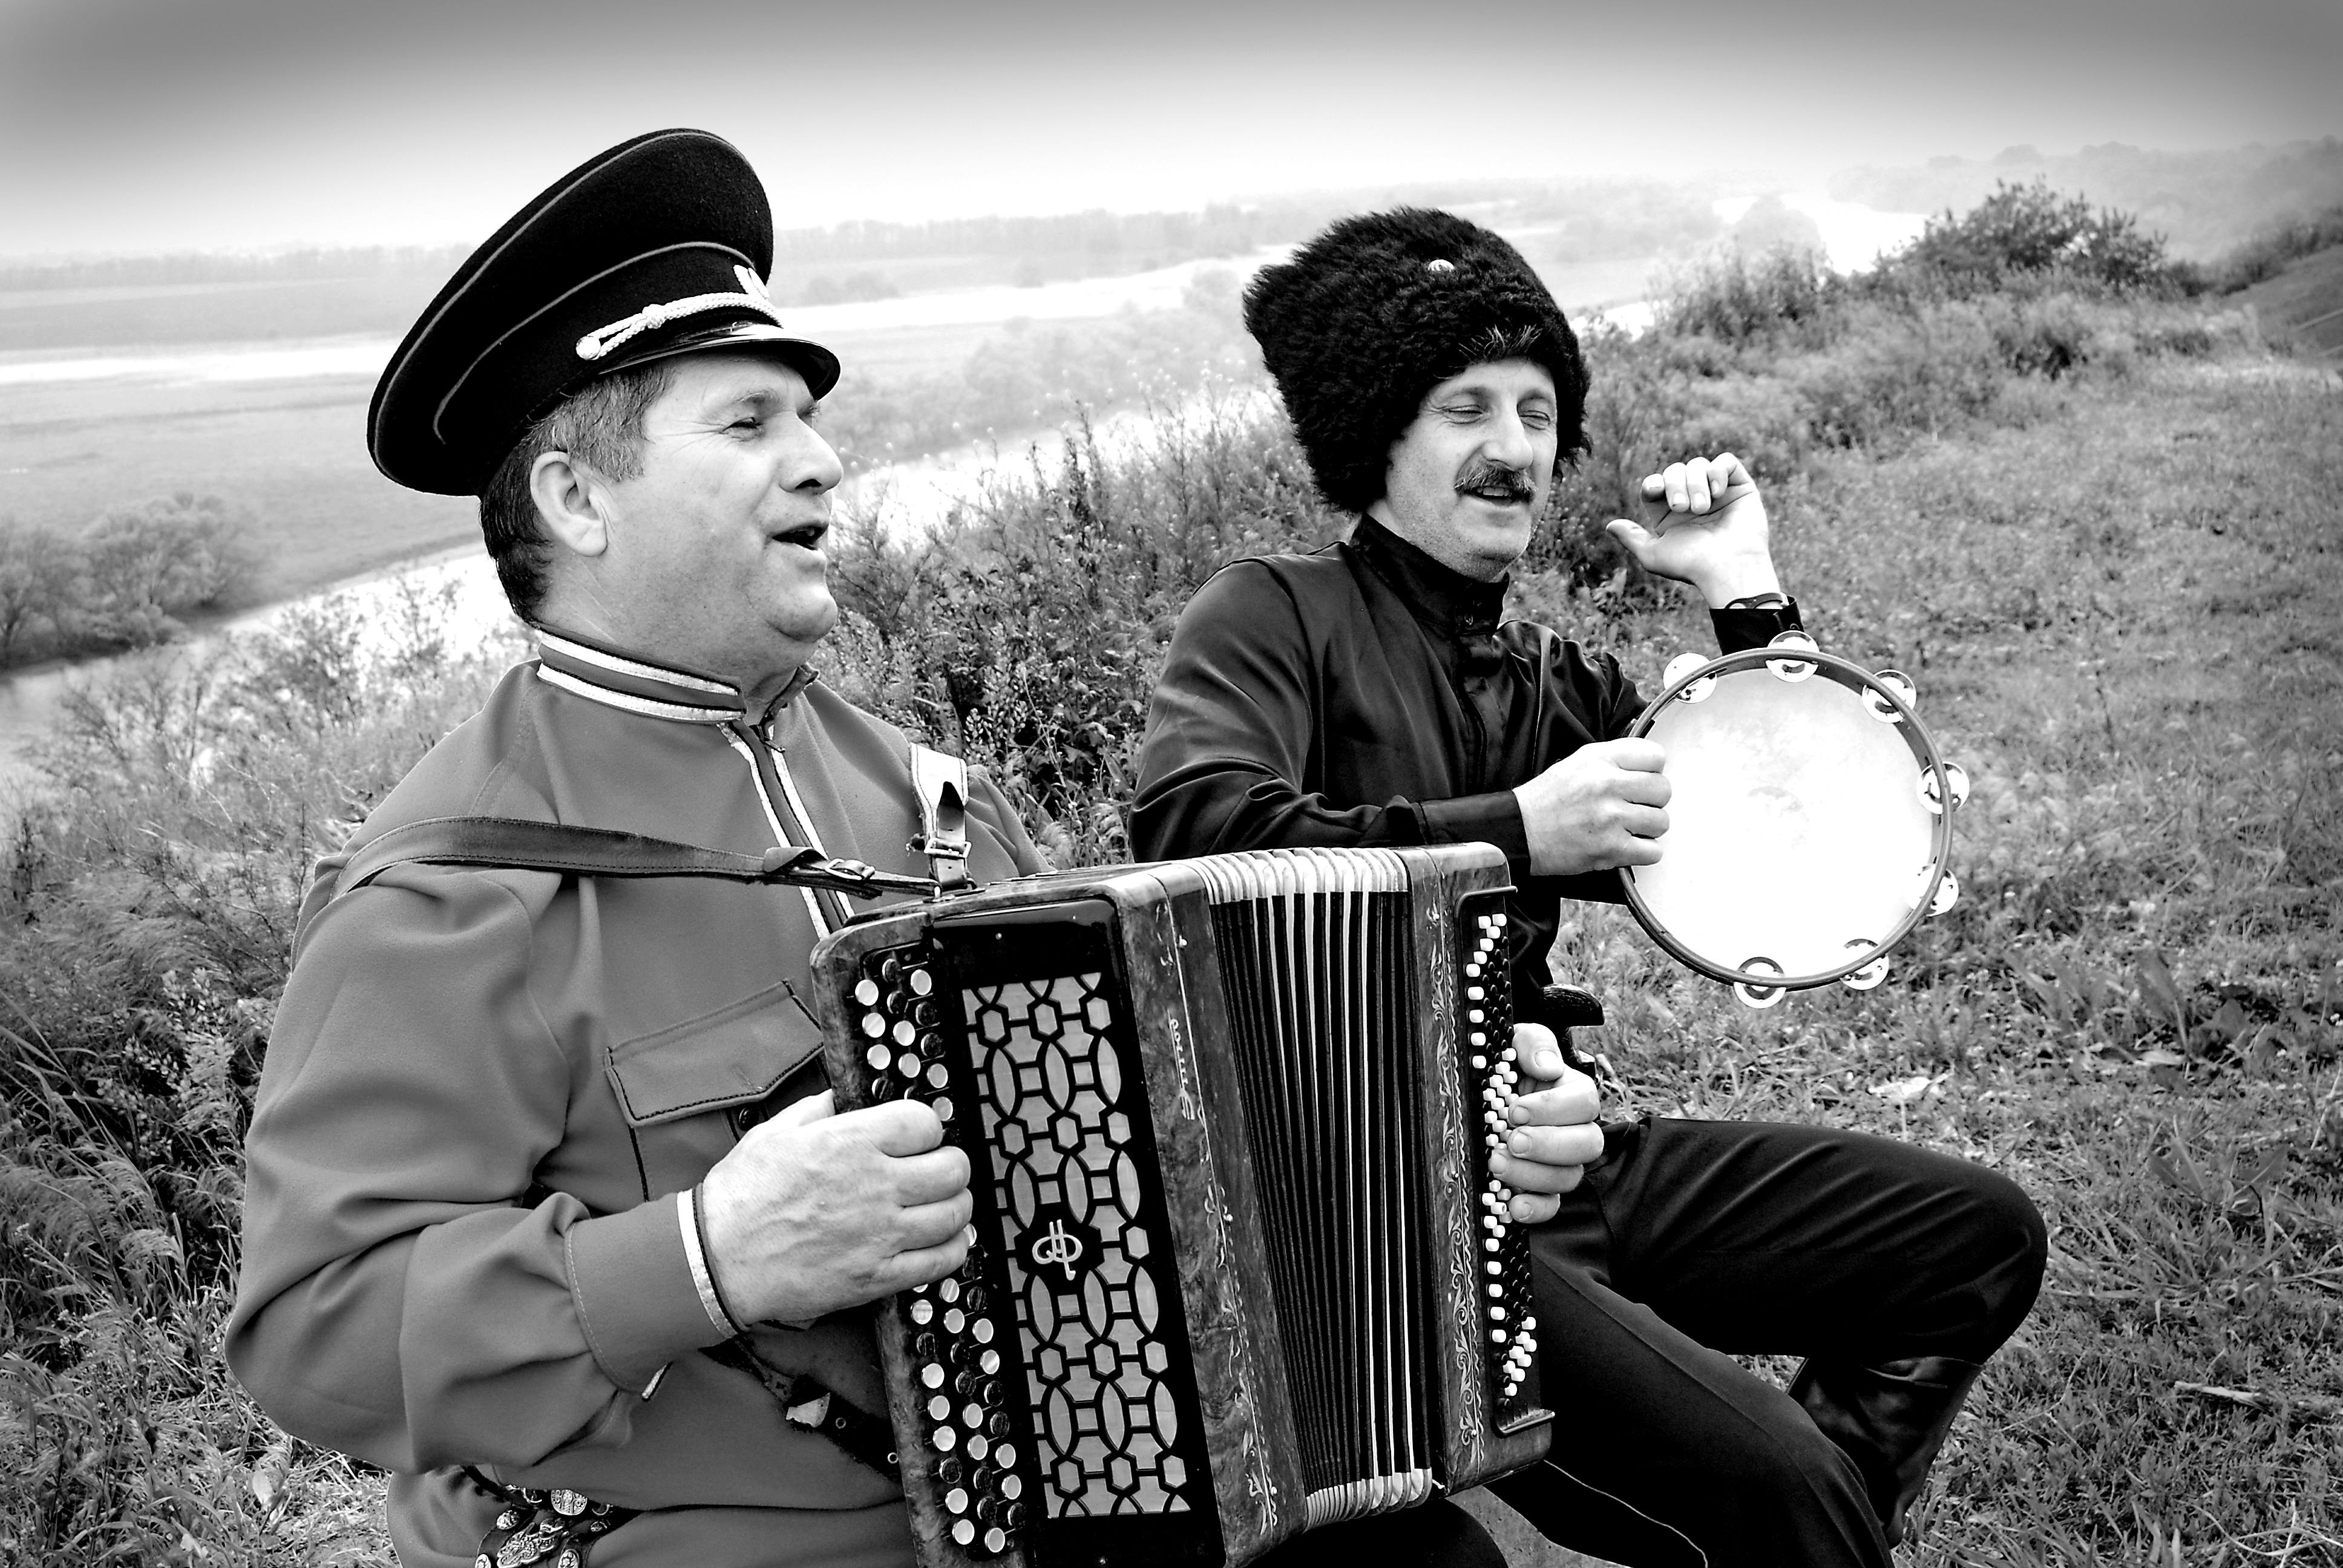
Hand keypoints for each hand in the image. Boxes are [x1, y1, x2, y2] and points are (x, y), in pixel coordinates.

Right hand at [698, 1091, 971, 1324]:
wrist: (718, 1258)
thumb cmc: (742, 1195)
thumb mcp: (776, 1131)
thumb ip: (818, 1109)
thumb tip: (841, 1098)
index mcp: (852, 1142)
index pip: (927, 1122)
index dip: (927, 1128)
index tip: (919, 1137)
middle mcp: (875, 1186)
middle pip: (952, 1169)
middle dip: (950, 1165)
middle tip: (937, 1170)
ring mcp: (881, 1234)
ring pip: (955, 1214)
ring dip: (954, 1206)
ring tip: (940, 1205)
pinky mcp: (878, 1276)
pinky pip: (941, 1261)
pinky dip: (950, 1248)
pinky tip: (938, 1240)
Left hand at [1486, 1023, 1602, 1223]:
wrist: (1482, 1093)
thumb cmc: (1504, 1065)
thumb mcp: (1514, 1042)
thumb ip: (1534, 1044)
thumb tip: (1547, 1067)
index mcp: (1572, 1093)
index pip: (1585, 1102)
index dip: (1554, 1109)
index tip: (1517, 1110)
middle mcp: (1574, 1130)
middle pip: (1587, 1145)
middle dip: (1549, 1145)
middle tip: (1512, 1140)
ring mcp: (1560, 1163)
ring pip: (1568, 1177)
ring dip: (1534, 1175)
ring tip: (1497, 1164)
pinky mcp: (1541, 1189)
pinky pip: (1551, 1206)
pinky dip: (1536, 1209)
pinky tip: (1514, 1206)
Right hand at [1513, 737, 1670, 876]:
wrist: (1519, 832)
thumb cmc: (1546, 800)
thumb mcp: (1577, 762)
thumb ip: (1613, 760)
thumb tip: (1648, 765)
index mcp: (1599, 759)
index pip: (1655, 756)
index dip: (1652, 771)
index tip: (1641, 780)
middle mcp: (1607, 785)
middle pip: (1663, 789)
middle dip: (1652, 800)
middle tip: (1635, 806)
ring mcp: (1610, 818)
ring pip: (1661, 821)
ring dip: (1648, 828)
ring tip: (1627, 827)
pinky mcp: (1611, 849)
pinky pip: (1653, 851)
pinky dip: (1644, 852)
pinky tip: (1627, 845)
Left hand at [1605, 452, 1782, 607]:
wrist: (1728, 568)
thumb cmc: (1692, 565)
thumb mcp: (1654, 555)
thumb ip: (1632, 538)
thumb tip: (1610, 526)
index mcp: (1671, 514)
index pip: (1655, 485)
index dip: (1653, 484)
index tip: (1654, 491)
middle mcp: (1693, 500)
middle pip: (1675, 471)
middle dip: (1675, 484)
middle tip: (1682, 508)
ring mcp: (1717, 492)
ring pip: (1698, 465)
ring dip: (1695, 482)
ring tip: (1702, 507)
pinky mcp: (1740, 487)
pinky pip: (1726, 462)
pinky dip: (1718, 471)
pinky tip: (1717, 492)